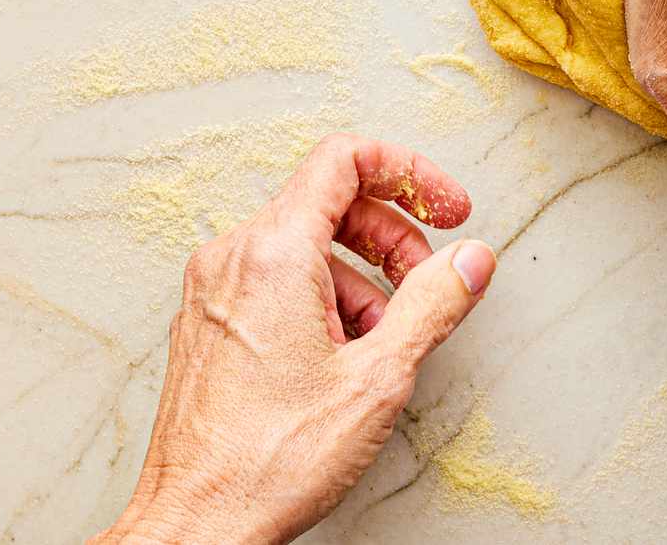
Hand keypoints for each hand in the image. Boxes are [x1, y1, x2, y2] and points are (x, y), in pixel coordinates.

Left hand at [96, 133, 496, 544]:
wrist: (195, 527)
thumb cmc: (268, 462)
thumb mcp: (379, 376)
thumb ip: (435, 302)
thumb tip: (471, 259)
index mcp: (273, 253)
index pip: (346, 159)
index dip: (409, 173)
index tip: (446, 208)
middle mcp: (233, 258)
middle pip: (332, 201)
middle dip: (394, 235)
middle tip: (429, 281)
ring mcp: (214, 289)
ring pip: (307, 244)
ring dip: (363, 277)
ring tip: (383, 340)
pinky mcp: (209, 321)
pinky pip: (278, 279)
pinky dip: (325, 299)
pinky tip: (343, 358)